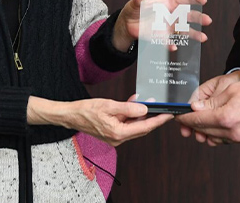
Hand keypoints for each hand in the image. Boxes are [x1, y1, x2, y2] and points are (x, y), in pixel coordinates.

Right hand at [28, 96, 172, 146]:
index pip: (144, 127)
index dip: (158, 120)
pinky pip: (127, 125)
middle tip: (161, 107)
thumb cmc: (86, 110)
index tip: (168, 114)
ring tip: (145, 101)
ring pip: (134, 126)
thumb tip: (144, 109)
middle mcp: (118, 139)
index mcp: (118, 133)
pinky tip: (133, 105)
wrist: (71, 116)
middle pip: (141, 128)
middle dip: (152, 117)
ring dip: (141, 115)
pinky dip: (132, 116)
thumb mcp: (109, 105)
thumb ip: (128, 108)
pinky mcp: (112, 134)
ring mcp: (115, 138)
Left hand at [113, 0, 211, 52]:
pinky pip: (169, 41)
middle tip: (207, 20)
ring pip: (183, 29)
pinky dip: (171, 44)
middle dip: (198, 17)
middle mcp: (170, 14)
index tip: (203, 0)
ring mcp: (168, 26)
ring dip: (193, 34)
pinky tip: (174, 47)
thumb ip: (137, 0)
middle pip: (187, 14)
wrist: (127, 25)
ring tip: (203, 38)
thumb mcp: (133, 4)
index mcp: (166, 2)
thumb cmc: (133, 10)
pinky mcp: (163, 37)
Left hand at [178, 70, 239, 144]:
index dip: (185, 118)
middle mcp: (231, 131)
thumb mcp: (231, 90)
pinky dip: (218, 134)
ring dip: (205, 131)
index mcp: (225, 117)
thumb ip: (211, 101)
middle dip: (193, 125)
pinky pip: (226, 139)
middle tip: (187, 118)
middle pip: (204, 131)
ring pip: (214, 138)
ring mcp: (238, 138)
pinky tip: (218, 126)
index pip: (197, 120)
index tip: (179, 115)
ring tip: (202, 121)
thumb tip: (196, 108)